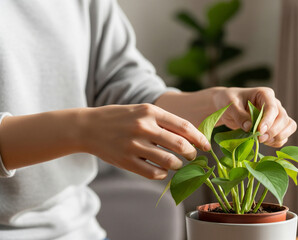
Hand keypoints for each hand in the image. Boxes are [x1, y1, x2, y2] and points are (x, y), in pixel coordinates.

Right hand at [80, 104, 210, 179]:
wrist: (87, 127)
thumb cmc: (120, 118)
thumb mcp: (142, 111)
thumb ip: (164, 121)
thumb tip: (191, 136)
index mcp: (150, 111)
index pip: (184, 126)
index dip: (199, 139)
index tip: (206, 146)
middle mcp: (143, 127)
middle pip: (180, 145)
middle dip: (191, 154)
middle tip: (192, 156)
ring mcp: (134, 145)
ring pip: (169, 161)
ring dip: (178, 165)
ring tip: (176, 164)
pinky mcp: (126, 161)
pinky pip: (153, 173)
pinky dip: (162, 173)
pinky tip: (161, 169)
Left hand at [213, 87, 296, 147]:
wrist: (226, 107)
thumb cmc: (228, 101)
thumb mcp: (230, 105)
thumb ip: (239, 115)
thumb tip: (250, 127)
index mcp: (264, 94)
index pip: (273, 108)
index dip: (268, 121)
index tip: (259, 131)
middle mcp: (274, 104)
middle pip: (284, 118)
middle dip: (273, 131)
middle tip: (259, 138)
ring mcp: (276, 115)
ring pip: (289, 126)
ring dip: (278, 136)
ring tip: (262, 141)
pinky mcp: (274, 126)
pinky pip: (283, 135)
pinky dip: (277, 141)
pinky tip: (265, 142)